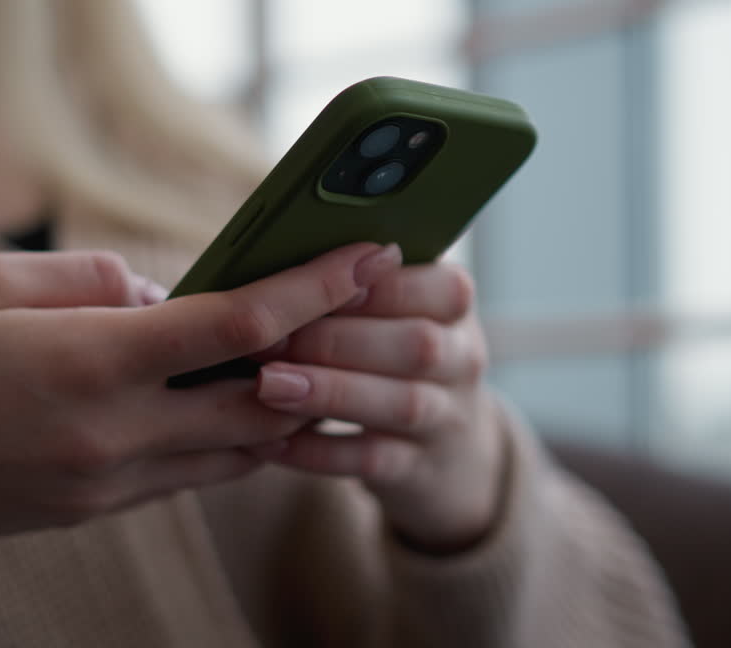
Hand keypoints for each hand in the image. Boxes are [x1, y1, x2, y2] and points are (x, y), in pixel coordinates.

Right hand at [0, 243, 400, 541]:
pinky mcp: (90, 511)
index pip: (239, 324)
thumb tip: (159, 294)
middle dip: (321, 356)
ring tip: (307, 362)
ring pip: (234, 453)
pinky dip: (224, 442)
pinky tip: (232, 407)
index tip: (367, 255)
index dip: (315, 286)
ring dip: (280, 410)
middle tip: (355, 314)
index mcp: (92, 361)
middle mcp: (114, 433)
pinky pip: (185, 477)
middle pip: (261, 402)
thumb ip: (93, 279)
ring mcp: (106, 483)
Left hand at [253, 257, 505, 552]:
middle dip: (337, 340)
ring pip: (401, 404)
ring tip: (268, 385)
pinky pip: (373, 460)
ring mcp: (449, 418)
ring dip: (331, 392)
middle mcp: (462, 359)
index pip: (435, 286)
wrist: (446, 451)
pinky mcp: (421, 471)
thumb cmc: (389, 356)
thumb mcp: (393, 313)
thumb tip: (278, 259)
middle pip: (417, 345)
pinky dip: (320, 451)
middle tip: (268, 338)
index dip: (375, 285)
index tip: (309, 282)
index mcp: (454, 303)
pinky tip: (271, 442)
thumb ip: (351, 283)